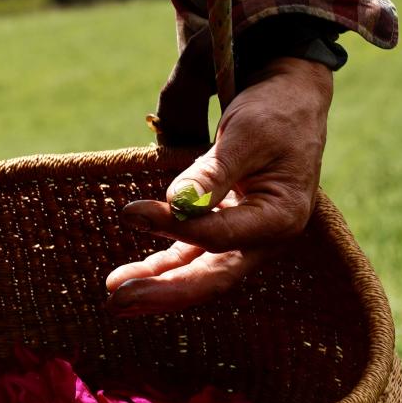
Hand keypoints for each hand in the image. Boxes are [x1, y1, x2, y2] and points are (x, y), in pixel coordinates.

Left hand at [105, 57, 332, 315]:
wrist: (287, 102)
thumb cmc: (273, 114)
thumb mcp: (246, 135)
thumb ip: (213, 172)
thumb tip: (177, 202)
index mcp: (281, 216)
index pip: (221, 235)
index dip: (174, 227)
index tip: (130, 212)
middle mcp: (264, 237)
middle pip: (213, 275)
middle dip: (164, 291)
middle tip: (117, 300)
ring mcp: (242, 237)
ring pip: (196, 270)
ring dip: (155, 284)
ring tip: (114, 296)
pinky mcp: (221, 230)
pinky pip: (188, 255)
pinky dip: (161, 266)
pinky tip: (130, 277)